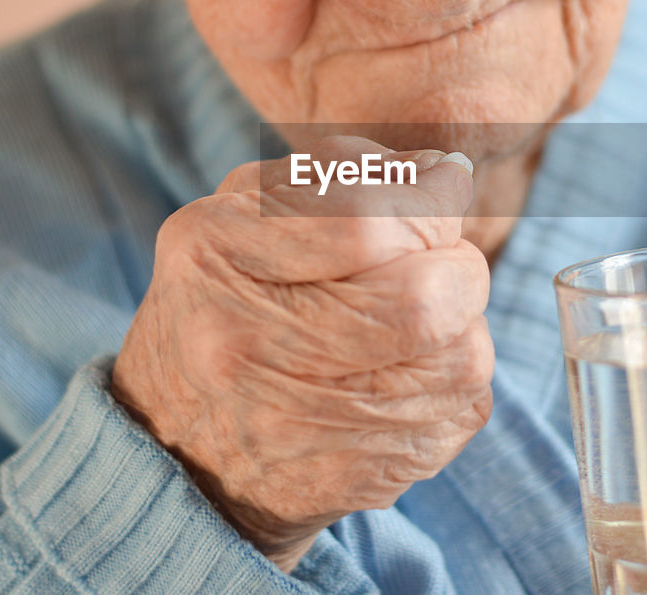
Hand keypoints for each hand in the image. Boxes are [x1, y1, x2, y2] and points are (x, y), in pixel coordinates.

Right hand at [110, 136, 492, 571]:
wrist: (183, 455)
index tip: (446, 182)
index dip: (432, 197)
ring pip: (462, 357)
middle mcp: (249, 345)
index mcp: (215, 255)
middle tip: (438, 255)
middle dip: (457, 263)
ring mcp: (305, 425)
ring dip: (463, 323)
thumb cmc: (227, 307)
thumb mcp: (242, 216)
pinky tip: (407, 370)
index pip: (366, 221)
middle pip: (425, 300)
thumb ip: (336, 172)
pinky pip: (464, 408)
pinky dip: (456, 377)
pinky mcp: (363, 475)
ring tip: (417, 317)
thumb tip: (441, 171)